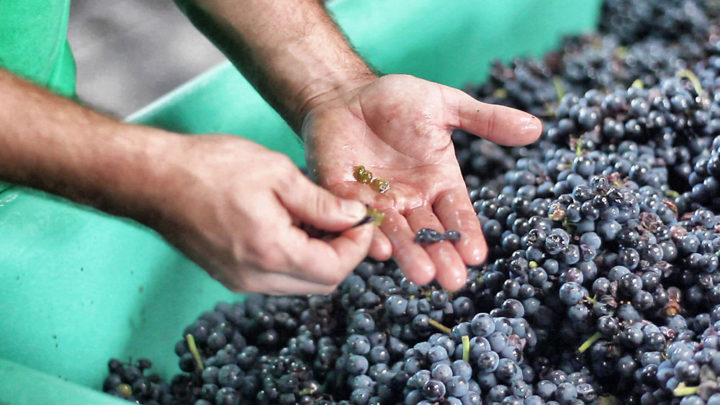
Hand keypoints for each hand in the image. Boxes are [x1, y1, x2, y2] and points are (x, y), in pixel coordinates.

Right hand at [150, 135, 373, 294]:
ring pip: (299, 282)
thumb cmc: (209, 168)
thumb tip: (353, 217)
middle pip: (320, 283)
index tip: (364, 219)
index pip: (334, 270)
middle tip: (346, 219)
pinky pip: (276, 277)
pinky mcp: (228, 275)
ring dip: (319, 257)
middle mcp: (255, 279)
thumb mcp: (276, 173)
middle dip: (343, 255)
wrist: (151, 179)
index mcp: (271, 253)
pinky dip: (295, 258)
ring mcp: (239, 281)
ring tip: (319, 217)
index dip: (357, 246)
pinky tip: (292, 225)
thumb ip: (320, 201)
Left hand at [302, 74, 540, 290]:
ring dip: (409, 254)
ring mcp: (378, 202)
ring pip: (396, 232)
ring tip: (422, 276)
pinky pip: (358, 218)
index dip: (467, 234)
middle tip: (452, 281)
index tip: (477, 256)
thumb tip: (536, 128)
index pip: (457, 214)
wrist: (345, 94)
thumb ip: (485, 120)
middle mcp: (410, 199)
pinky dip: (369, 233)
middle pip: (429, 232)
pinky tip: (379, 249)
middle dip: (440, 256)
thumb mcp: (445, 105)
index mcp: (437, 182)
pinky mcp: (344, 197)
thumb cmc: (396, 100)